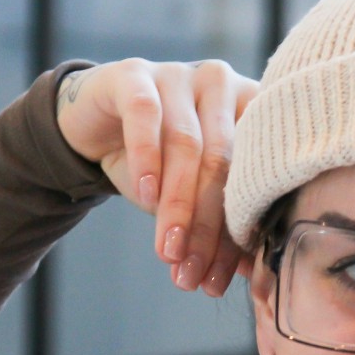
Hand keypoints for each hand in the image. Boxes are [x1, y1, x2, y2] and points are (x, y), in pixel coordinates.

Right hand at [56, 58, 257, 295]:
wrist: (96, 125)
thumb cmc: (159, 164)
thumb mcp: (193, 197)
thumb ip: (225, 227)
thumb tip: (258, 278)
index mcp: (253, 110)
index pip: (255, 177)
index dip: (239, 236)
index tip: (221, 282)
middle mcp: (223, 85)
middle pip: (222, 163)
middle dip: (206, 228)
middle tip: (191, 274)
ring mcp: (180, 74)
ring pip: (187, 145)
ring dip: (177, 206)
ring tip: (168, 251)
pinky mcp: (134, 73)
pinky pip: (146, 115)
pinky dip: (147, 158)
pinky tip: (145, 197)